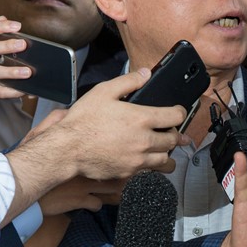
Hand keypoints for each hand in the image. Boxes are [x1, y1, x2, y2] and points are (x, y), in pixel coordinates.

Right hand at [2, 69, 187, 226]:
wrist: (66, 150)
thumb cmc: (83, 120)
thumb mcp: (104, 92)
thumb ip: (128, 81)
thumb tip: (146, 74)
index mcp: (142, 119)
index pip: (176, 116)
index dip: (180, 112)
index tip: (178, 112)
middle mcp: (144, 141)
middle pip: (173, 140)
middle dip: (176, 134)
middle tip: (175, 132)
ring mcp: (137, 160)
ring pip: (164, 160)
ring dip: (166, 153)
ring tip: (163, 149)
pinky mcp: (128, 173)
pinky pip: (148, 172)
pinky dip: (150, 167)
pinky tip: (145, 160)